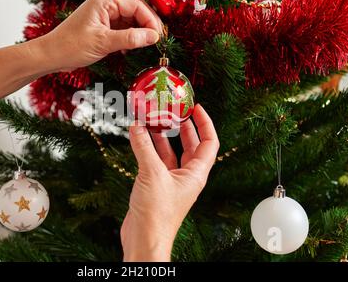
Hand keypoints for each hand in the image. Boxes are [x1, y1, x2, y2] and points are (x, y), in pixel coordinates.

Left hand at [32, 0, 162, 71]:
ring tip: (147, 46)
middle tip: (157, 41)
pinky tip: (132, 49)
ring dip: (138, 33)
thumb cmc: (71, 46)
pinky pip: (122, 30)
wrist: (51, 56)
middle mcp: (105, 5)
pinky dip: (129, 39)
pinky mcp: (102, 28)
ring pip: (129, 22)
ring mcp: (103, 17)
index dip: (150, 20)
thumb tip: (153, 37)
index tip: (159, 36)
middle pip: (135, 12)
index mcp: (105, 1)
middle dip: (147, 26)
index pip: (136, 6)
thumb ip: (130, 38)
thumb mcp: (104, 42)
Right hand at [121, 104, 219, 261]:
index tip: (195, 107)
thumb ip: (144, 148)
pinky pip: (155, 161)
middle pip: (190, 146)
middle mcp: (186, 177)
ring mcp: (171, 182)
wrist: (144, 239)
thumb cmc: (157, 214)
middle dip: (183, 127)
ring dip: (162, 137)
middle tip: (174, 111)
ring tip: (153, 120)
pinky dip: (148, 149)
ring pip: (170, 153)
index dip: (204, 123)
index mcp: (195, 174)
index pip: (209, 142)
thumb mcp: (152, 174)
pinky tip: (139, 138)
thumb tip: (138, 126)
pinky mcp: (156, 186)